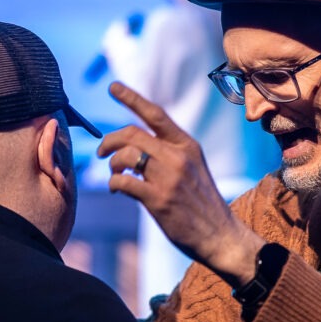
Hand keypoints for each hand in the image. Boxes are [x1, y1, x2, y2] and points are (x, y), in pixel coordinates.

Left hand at [98, 82, 262, 286]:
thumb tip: (135, 144)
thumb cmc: (201, 203)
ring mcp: (169, 178)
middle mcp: (178, 157)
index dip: (131, 98)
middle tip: (101, 152)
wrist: (219, 235)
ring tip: (115, 174)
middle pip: (132, 133)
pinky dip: (114, 184)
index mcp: (187, 145)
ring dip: (112, 164)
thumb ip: (169, 153)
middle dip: (109, 140)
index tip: (113, 86)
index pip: (155, 114)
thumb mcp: (193, 168)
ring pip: (125, 155)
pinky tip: (117, 190)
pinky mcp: (159, 200)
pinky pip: (123, 182)